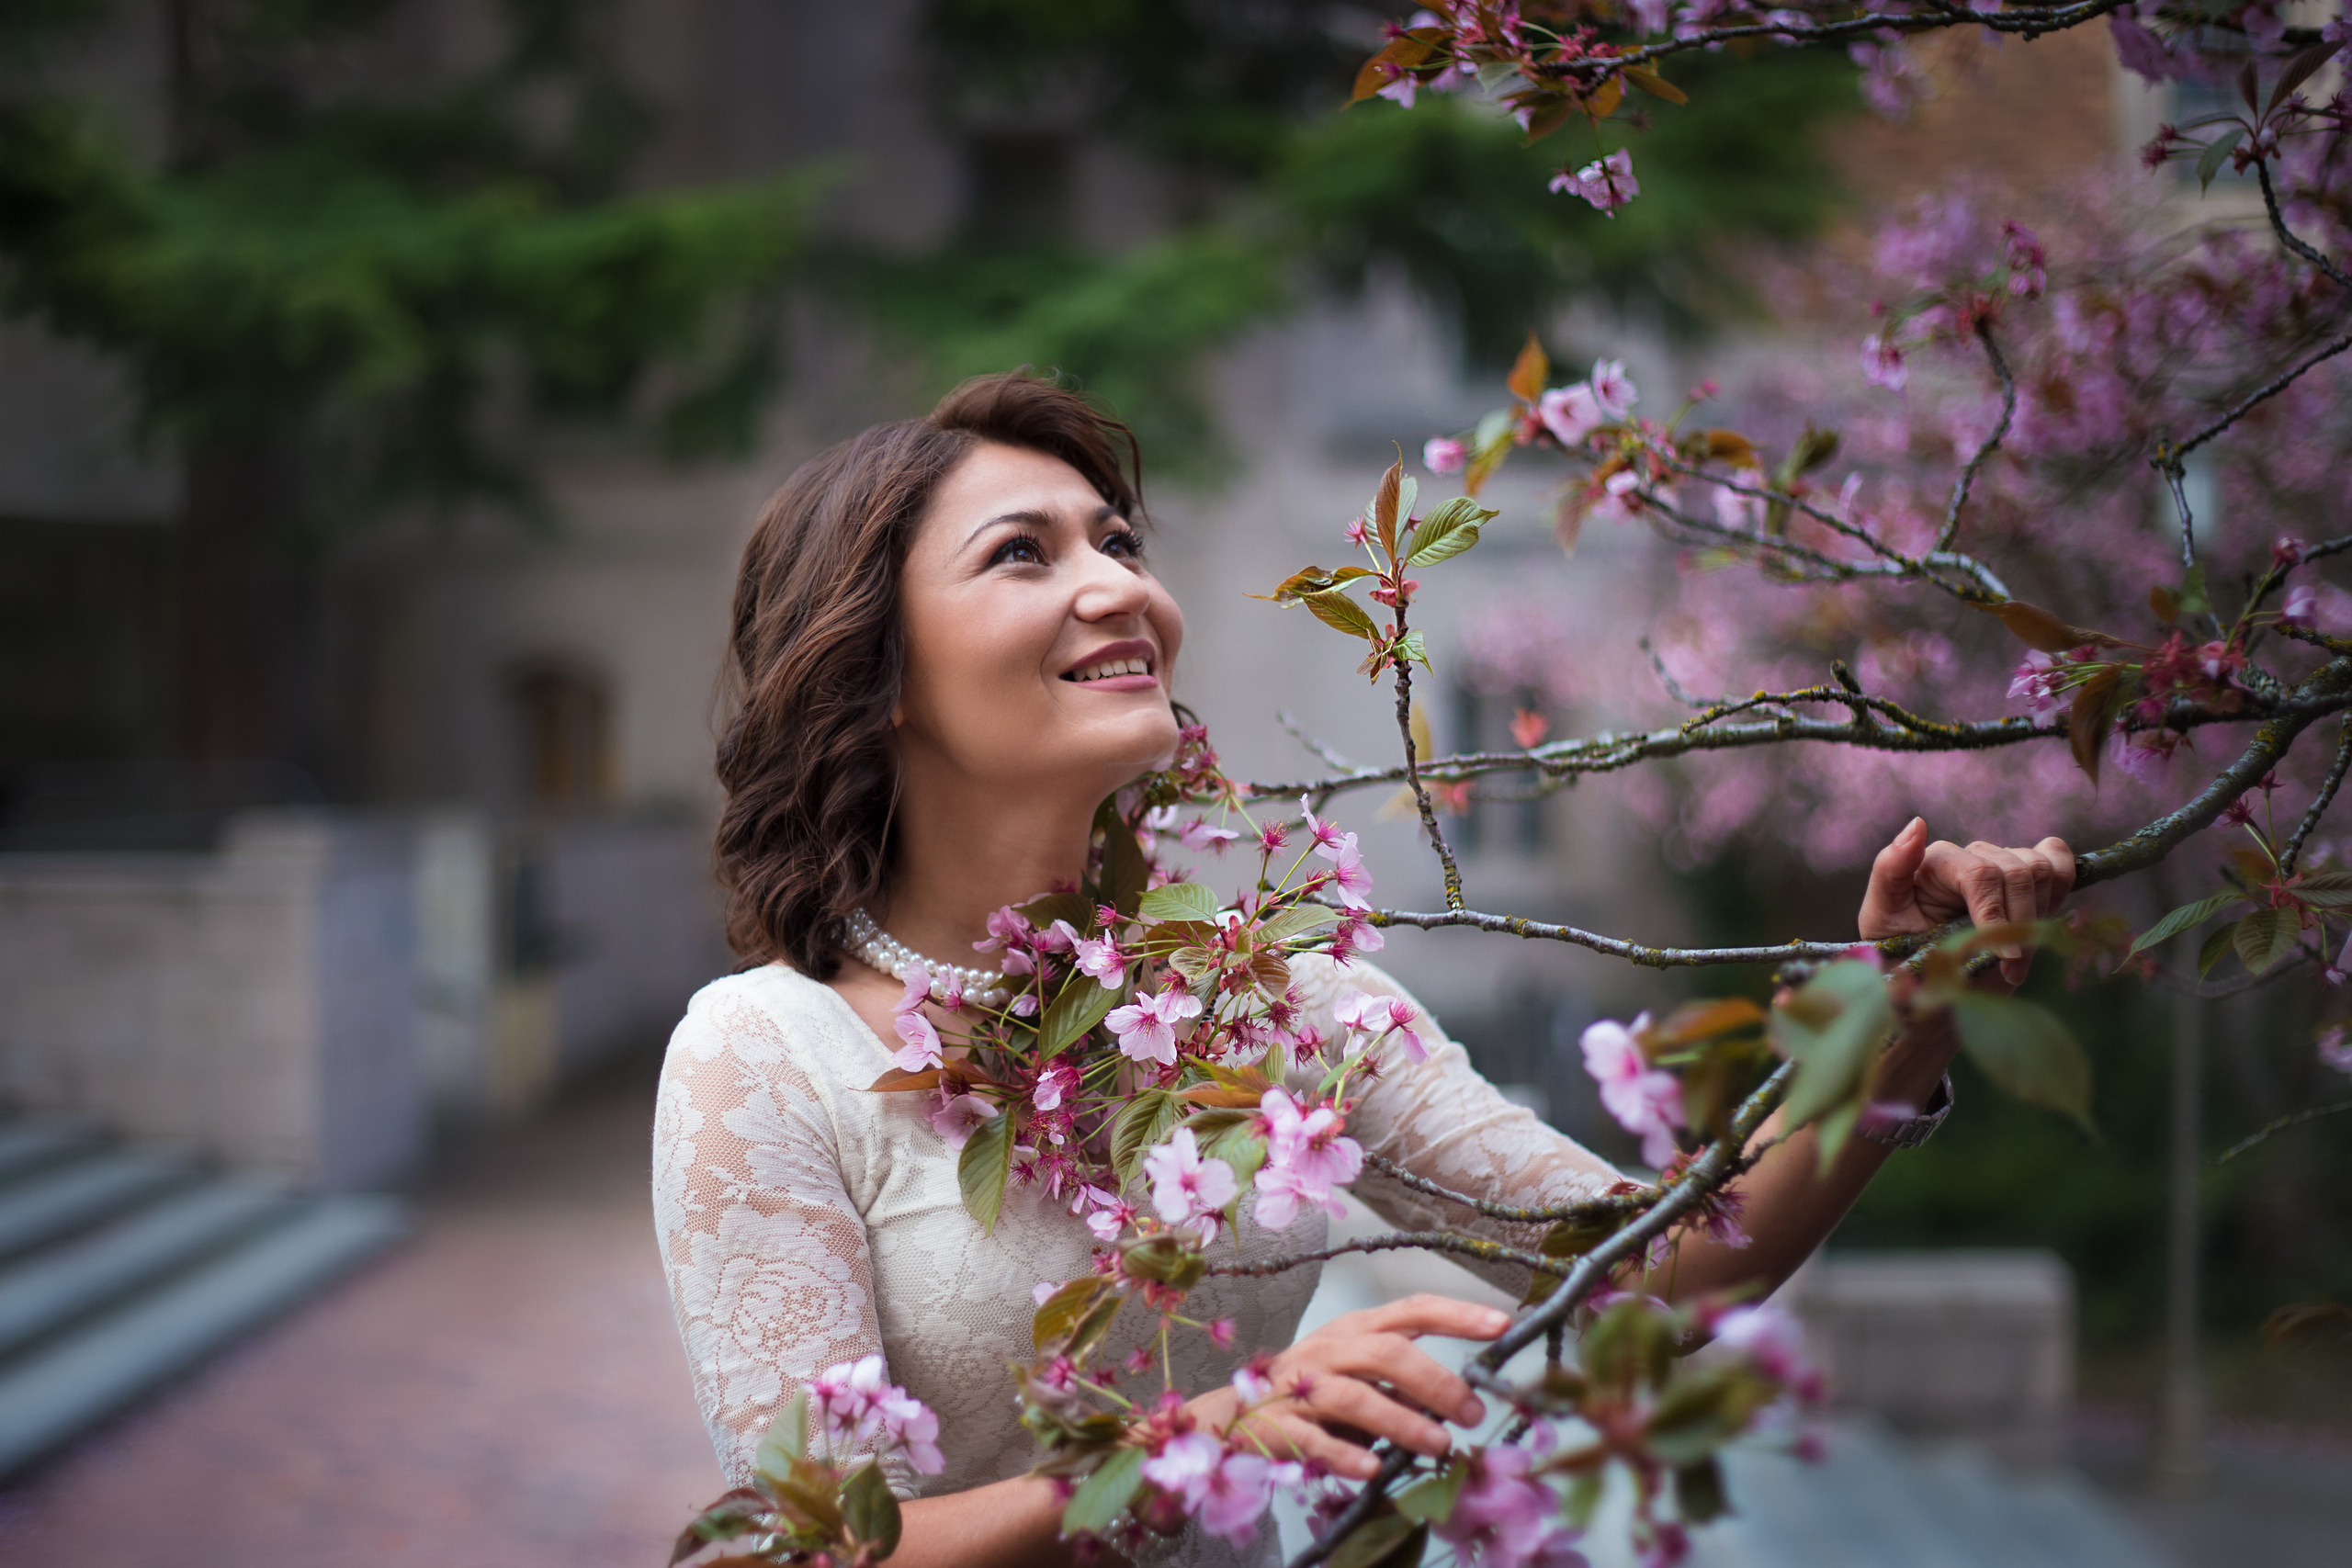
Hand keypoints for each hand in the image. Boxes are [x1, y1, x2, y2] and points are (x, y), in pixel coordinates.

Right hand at [1186, 1294, 1506, 1479]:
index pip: (1410, 1310)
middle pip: (1388, 1352)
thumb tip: (1458, 1401)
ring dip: (1402, 1421)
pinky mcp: (1280, 1426)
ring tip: (1439, 1445)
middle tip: (1471, 1412)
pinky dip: (1346, 1454)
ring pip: (1356, 1396)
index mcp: (1354, 1330)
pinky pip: (1315, 1439)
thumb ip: (1401, 1383)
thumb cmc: (1310, 1391)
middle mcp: (1330, 1349)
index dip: (1456, 1314)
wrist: (1232, 1416)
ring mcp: (1303, 1385)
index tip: (1501, 1325)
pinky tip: (1372, 1470)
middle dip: (1437, 1381)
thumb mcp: (1357, 1375)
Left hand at [1857, 816, 2074, 988]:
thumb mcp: (1882, 917)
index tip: (2002, 955)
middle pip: (2018, 872)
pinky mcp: (2029, 878)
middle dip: (2019, 925)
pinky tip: (2038, 926)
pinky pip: (2059, 864)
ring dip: (2037, 919)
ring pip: (2043, 870)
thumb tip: (1917, 824)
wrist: (1932, 981)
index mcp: (1937, 861)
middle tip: (2009, 968)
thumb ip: (1890, 870)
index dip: (1996, 914)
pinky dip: (2060, 892)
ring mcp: (2003, 865)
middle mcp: (1972, 857)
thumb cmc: (1899, 949)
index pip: (1982, 874)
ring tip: (2016, 960)